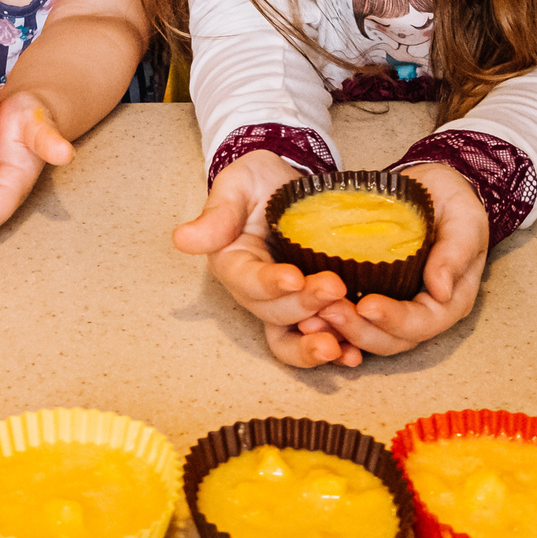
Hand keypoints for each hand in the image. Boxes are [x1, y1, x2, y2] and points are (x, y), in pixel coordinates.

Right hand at [172, 151, 355, 368]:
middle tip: (335, 287)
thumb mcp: (240, 183)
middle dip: (304, 305)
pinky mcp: (310, 308)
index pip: (246, 280)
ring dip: (315, 342)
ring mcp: (282, 303)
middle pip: (272, 312)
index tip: (294, 277)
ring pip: (290, 336)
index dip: (269, 283)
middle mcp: (254, 290)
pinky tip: (353, 355)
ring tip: (344, 342)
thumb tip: (182, 239)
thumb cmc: (262, 182)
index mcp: (232, 261)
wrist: (293, 187)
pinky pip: (316, 339)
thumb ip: (218, 212)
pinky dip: (336, 350)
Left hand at [311, 161, 493, 357]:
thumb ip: (455, 252)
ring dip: (340, 331)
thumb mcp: (464, 219)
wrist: (431, 188)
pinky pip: (352, 317)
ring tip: (312, 316)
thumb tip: (442, 291)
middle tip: (328, 311)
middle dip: (359, 330)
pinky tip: (307, 311)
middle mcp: (422, 311)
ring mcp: (396, 306)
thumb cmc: (453, 202)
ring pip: (368, 334)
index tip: (367, 305)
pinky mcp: (372, 294)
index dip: (394, 320)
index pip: (422, 322)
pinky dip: (331, 321)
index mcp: (449, 301)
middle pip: (392, 340)